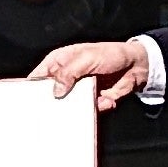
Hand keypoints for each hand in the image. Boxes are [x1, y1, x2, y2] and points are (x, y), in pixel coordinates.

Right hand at [29, 39, 149, 112]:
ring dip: (76, 109)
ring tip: (86, 104)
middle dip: (53, 104)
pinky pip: (87, 111)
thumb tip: (56, 91)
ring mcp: (78, 91)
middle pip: (50, 96)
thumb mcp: (86, 58)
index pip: (38, 77)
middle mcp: (65, 78)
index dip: (32, 89)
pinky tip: (105, 100)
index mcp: (58, 63)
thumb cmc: (110, 54)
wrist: (136, 65)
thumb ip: (68, 73)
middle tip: (56, 111)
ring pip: (68, 107)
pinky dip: (97, 108)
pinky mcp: (91, 102)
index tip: (30, 102)